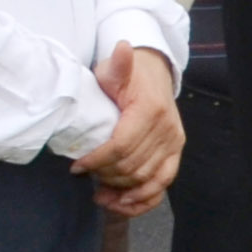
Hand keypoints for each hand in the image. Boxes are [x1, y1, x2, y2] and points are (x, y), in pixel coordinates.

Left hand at [74, 45, 183, 217]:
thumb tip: (122, 48)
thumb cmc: (129, 75)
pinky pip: (163, 184)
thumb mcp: (115, 69)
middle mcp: (167, 129)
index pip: (121, 146)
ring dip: (120, 191)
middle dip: (105, 176)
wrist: (154, 74)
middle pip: (132, 167)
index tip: (76, 167)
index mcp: (150, 110)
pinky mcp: (175, 152)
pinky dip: (143, 200)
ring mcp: (174, 142)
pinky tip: (121, 203)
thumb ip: (117, 66)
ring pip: (146, 180)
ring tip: (99, 193)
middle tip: (85, 176)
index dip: (96, 161)